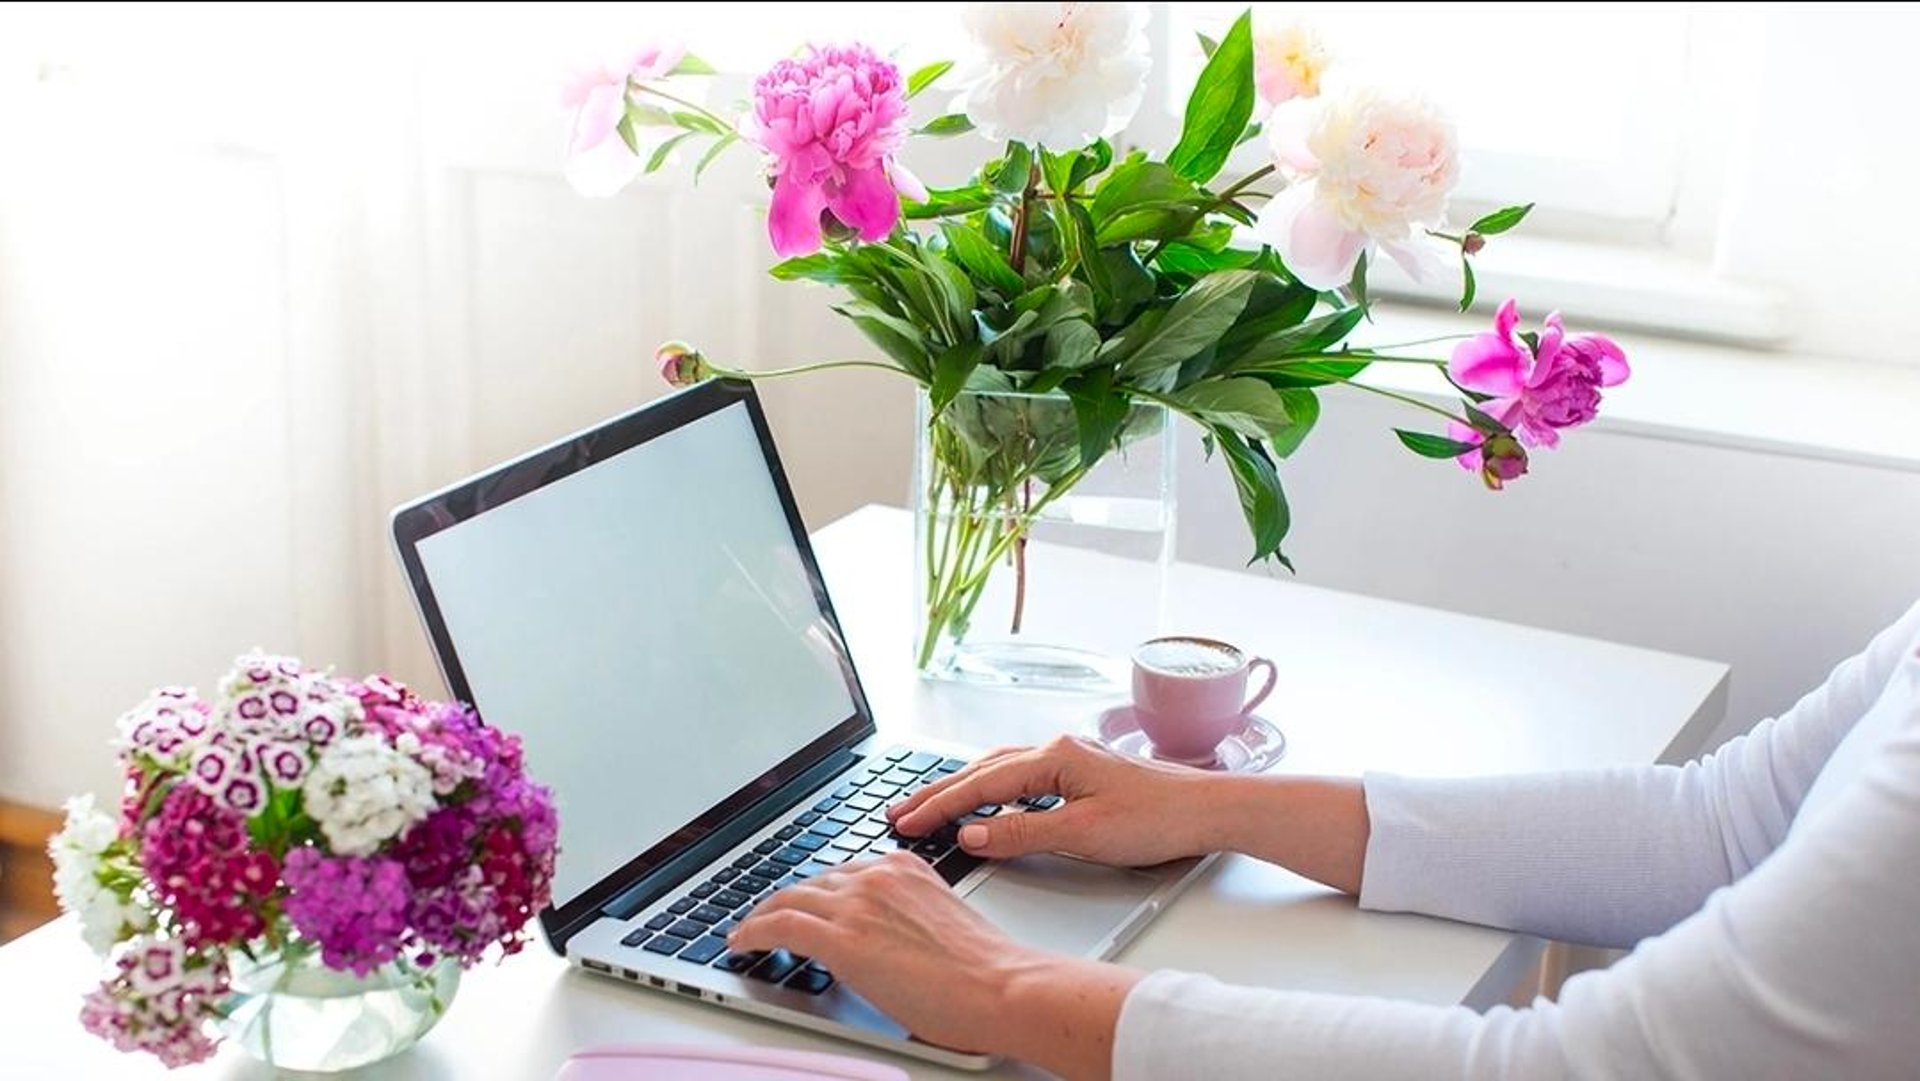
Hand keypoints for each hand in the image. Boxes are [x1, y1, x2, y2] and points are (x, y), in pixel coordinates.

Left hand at [730, 853, 1138, 1077]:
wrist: (1002, 986)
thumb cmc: (985, 971)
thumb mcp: (939, 922)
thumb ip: (905, 919)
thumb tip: (881, 943)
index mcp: (905, 867)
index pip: (842, 873)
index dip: (815, 893)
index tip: (802, 904)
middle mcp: (878, 875)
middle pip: (811, 883)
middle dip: (784, 902)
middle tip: (765, 920)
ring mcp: (858, 903)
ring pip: (789, 899)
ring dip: (763, 916)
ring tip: (749, 932)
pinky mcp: (843, 938)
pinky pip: (779, 925)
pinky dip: (754, 932)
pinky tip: (742, 943)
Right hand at [887, 735, 1226, 865]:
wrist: (1209, 810)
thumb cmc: (1157, 819)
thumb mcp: (1083, 834)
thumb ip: (1023, 834)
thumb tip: (973, 835)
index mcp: (1054, 758)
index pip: (981, 784)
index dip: (940, 806)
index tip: (906, 822)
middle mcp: (1058, 750)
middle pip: (982, 771)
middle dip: (939, 792)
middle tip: (899, 812)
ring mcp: (1070, 759)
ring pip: (1000, 770)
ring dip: (963, 789)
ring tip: (929, 806)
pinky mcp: (1082, 772)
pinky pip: (1021, 777)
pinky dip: (992, 789)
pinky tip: (985, 803)